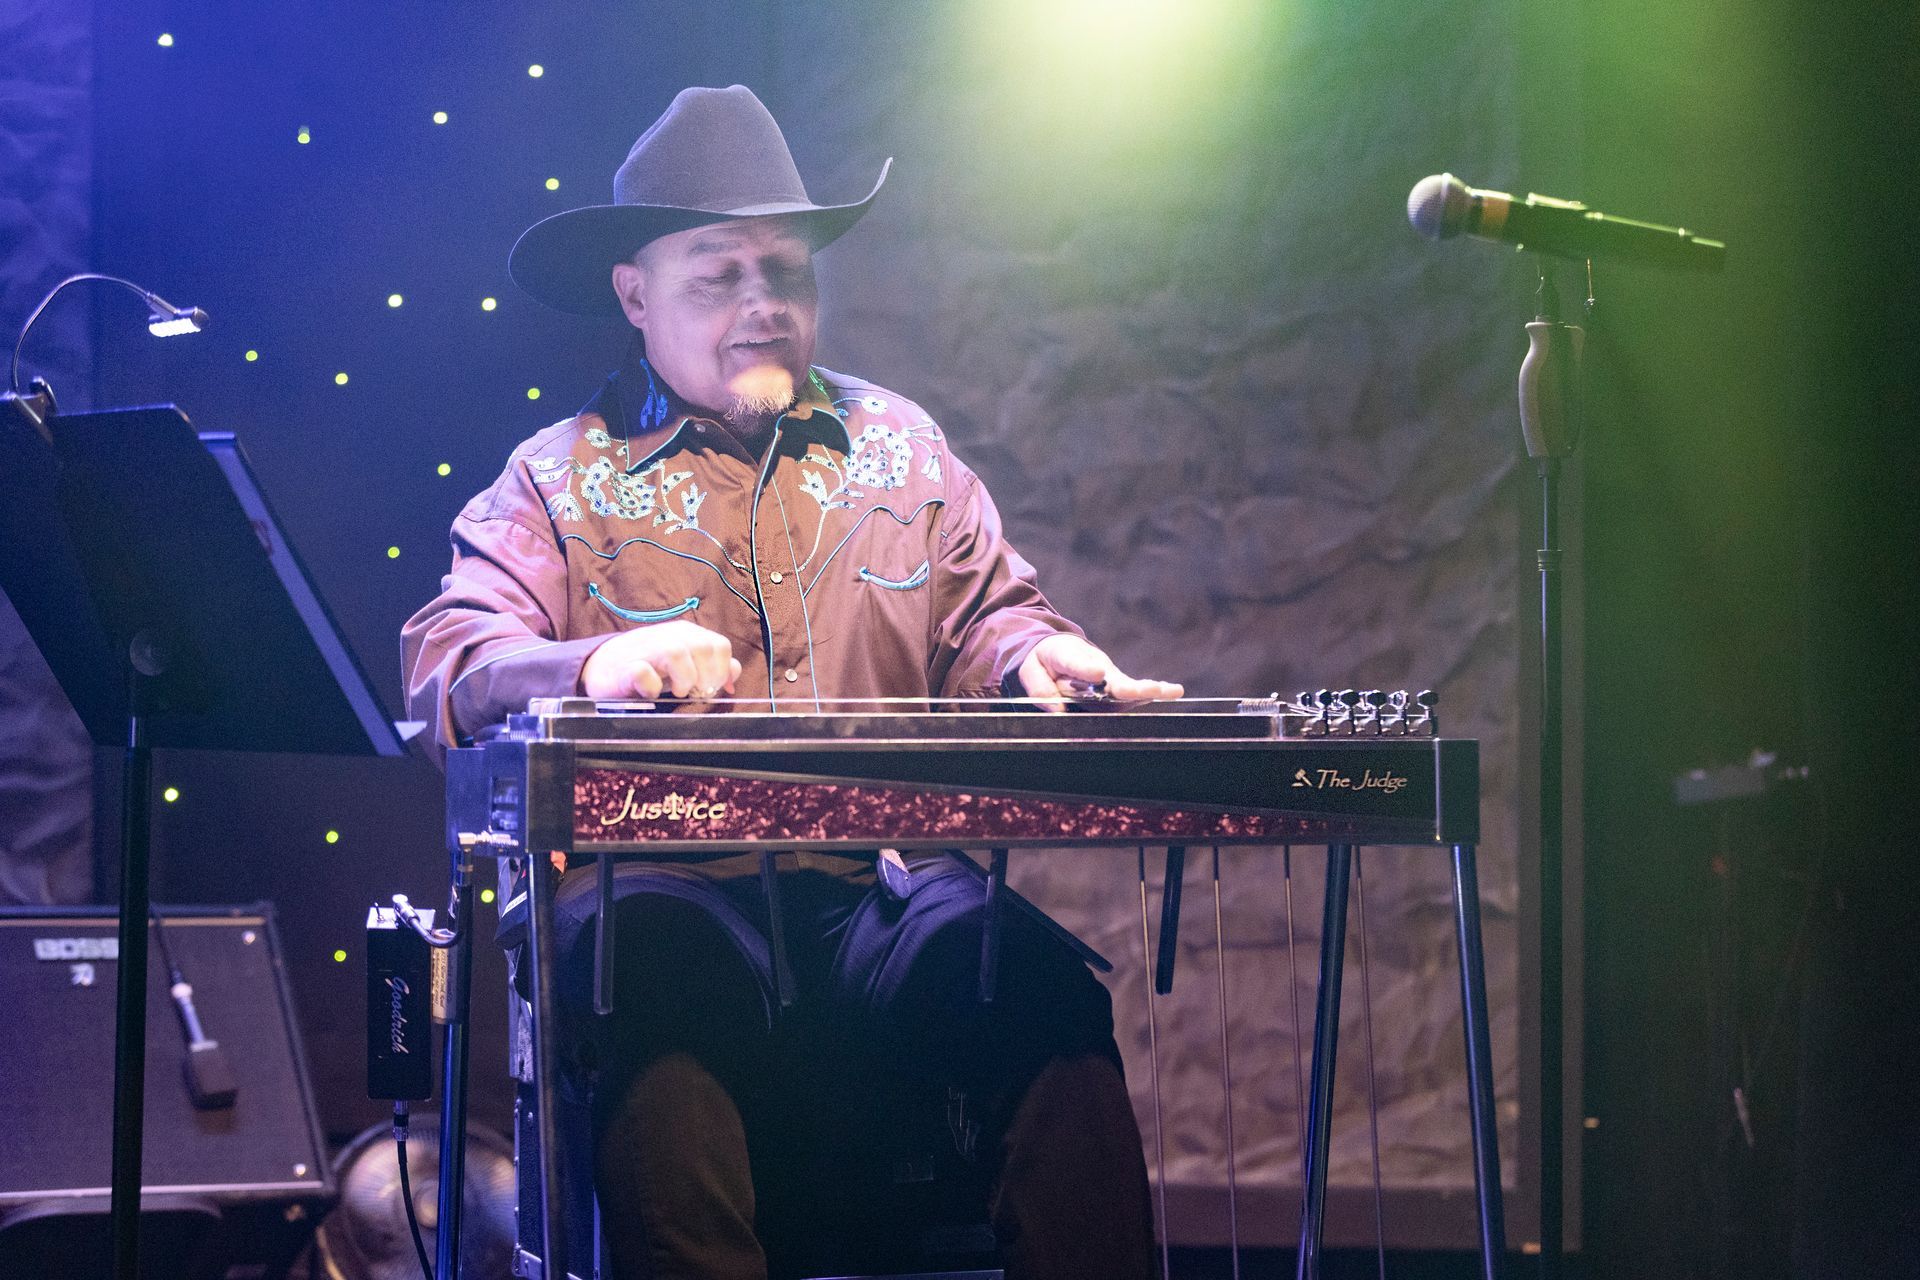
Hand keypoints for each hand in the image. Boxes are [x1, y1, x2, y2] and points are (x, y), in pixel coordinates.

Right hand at [581, 620, 741, 700]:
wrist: (602, 668)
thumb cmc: (649, 666)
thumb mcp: (685, 663)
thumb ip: (711, 665)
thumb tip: (734, 672)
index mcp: (686, 634)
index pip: (720, 644)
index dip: (723, 669)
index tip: (716, 688)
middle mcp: (668, 636)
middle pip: (703, 647)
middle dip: (707, 676)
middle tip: (698, 693)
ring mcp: (645, 649)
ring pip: (677, 652)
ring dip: (684, 679)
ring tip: (679, 693)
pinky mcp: (625, 667)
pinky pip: (643, 672)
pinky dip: (652, 686)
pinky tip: (652, 693)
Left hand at [1016, 634, 1183, 712]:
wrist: (1056, 649)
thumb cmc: (1042, 659)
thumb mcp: (1030, 669)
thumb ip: (1040, 689)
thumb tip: (1060, 711)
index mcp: (1067, 656)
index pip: (1076, 663)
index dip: (1087, 670)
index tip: (1098, 673)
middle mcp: (1093, 666)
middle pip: (1111, 679)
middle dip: (1127, 687)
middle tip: (1142, 690)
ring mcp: (1107, 677)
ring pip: (1126, 688)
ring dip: (1147, 691)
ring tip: (1170, 691)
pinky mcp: (1114, 688)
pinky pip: (1130, 695)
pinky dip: (1150, 694)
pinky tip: (1172, 692)